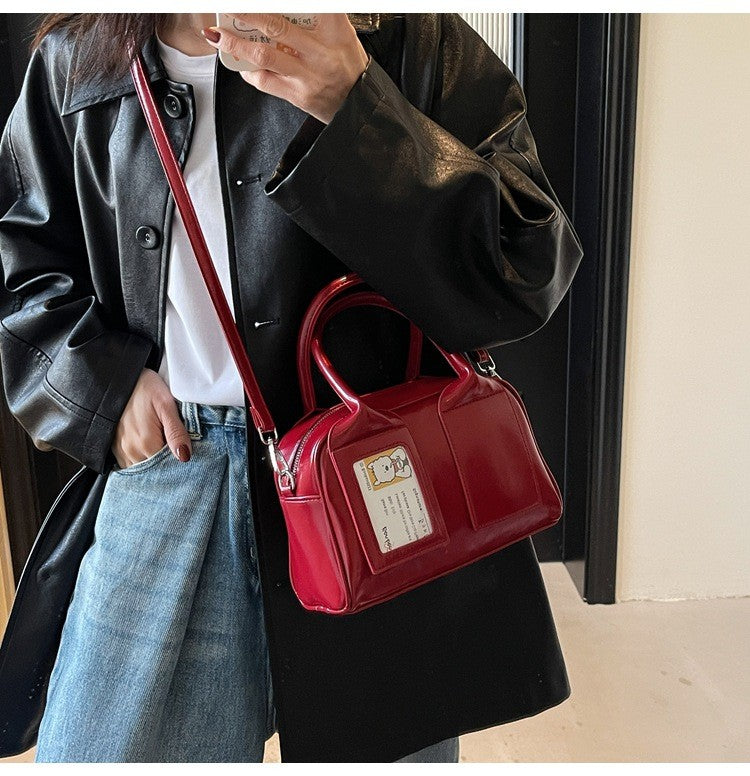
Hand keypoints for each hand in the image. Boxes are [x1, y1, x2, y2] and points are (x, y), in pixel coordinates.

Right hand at [111, 368, 191, 468]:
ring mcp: (121, 452)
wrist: (118, 379)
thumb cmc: (144, 388)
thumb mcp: (165, 404)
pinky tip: (151, 451)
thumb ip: (176, 432)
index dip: (181, 463)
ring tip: (164, 449)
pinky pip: (130, 465)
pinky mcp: (115, 449)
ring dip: (154, 466)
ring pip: (142, 469)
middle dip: (168, 466)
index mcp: (147, 443)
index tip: (189, 455)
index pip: (169, 467)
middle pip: (155, 470)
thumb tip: (185, 457)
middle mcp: (132, 452)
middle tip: (178, 451)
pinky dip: (142, 462)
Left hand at [202, 13, 369, 123]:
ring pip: (264, 56)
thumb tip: (290, 10)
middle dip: (247, 13)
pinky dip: (249, 72)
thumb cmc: (349, 68)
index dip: (286, 4)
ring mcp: (307, 76)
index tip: (258, 3)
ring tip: (219, 35)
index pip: (313, 6)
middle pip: (276, 27)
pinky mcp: (298, 95)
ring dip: (237, 44)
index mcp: (334, 31)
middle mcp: (319, 53)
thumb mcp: (343, 35)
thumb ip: (321, 17)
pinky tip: (241, 65)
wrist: (359, 106)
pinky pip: (266, 82)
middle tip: (228, 6)